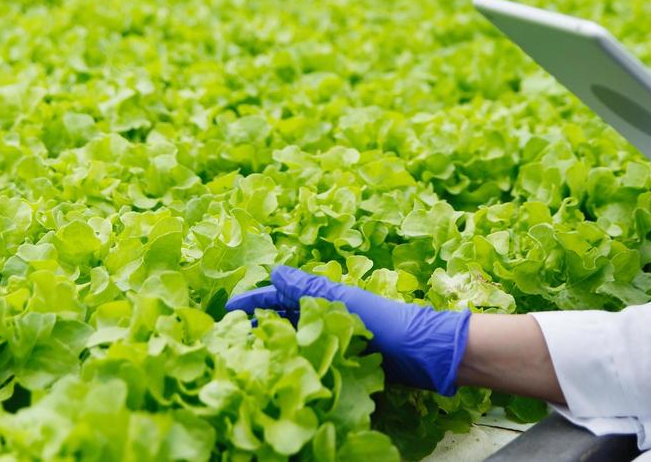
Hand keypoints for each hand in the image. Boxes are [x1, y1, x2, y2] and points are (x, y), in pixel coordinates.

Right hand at [224, 265, 471, 396]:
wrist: (425, 353)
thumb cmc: (388, 323)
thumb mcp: (346, 303)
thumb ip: (311, 290)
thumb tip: (274, 272)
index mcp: (324, 298)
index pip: (278, 297)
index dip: (252, 302)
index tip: (225, 312)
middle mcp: (326, 318)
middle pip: (282, 320)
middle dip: (255, 327)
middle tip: (226, 343)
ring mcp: (334, 342)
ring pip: (294, 342)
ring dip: (272, 348)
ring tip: (245, 362)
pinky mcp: (344, 365)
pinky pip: (311, 365)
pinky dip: (294, 367)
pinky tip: (281, 378)